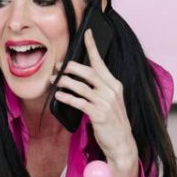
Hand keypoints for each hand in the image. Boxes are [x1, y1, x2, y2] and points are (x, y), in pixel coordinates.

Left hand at [51, 29, 136, 165]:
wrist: (122, 144)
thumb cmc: (111, 121)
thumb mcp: (108, 101)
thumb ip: (98, 88)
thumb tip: (77, 76)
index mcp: (114, 84)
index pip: (101, 62)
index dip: (93, 46)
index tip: (87, 33)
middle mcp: (112, 91)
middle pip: (88, 72)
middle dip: (70, 67)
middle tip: (58, 66)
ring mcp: (106, 103)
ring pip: (81, 86)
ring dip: (65, 82)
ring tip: (54, 80)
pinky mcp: (99, 115)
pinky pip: (79, 102)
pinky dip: (67, 97)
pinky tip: (59, 95)